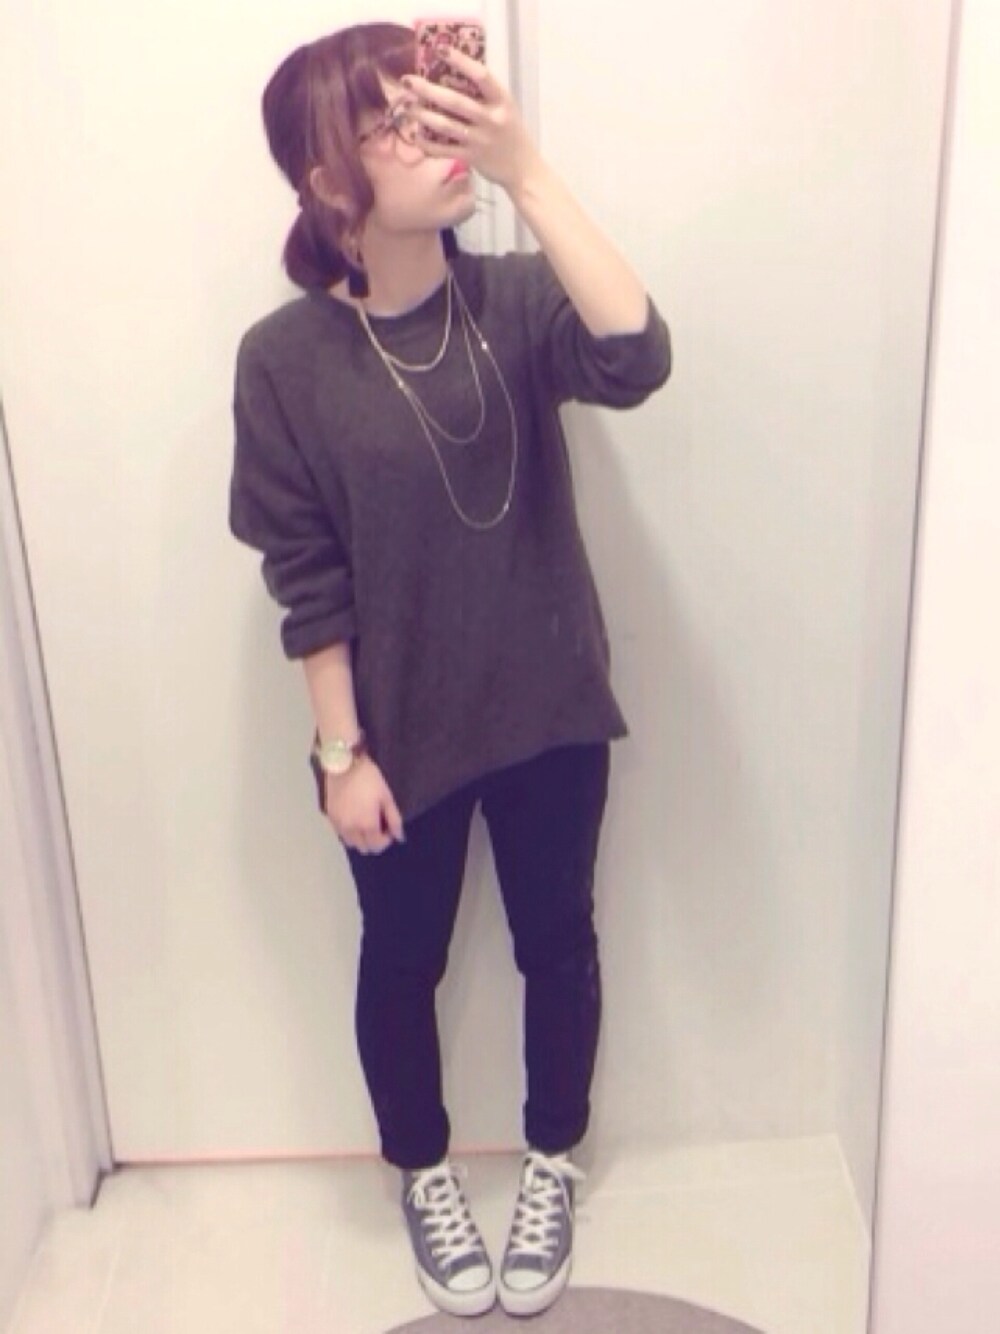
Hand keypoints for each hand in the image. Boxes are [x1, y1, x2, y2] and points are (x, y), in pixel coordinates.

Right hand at [323, 755, 404, 854]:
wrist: (344, 764)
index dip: (386, 839)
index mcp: (367, 825)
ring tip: (365, 824)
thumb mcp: (387, 797)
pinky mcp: (329, 818)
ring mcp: (338, 825)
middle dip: (374, 841)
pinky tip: (353, 819)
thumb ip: (394, 820)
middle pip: (364, 848)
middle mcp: (351, 830)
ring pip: (351, 843)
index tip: (389, 827)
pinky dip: (349, 833)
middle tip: (378, 826)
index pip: (378, 846)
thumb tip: (399, 837)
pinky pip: (340, 834)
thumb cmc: (369, 779)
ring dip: (360, 839)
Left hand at [401, 46, 542, 192]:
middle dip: (428, 90)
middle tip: (407, 81)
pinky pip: (444, 150)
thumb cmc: (510, 132)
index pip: (481, 75)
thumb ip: (483, 94)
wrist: (523, 169)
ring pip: (446, 125)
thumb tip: (448, 76)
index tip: (440, 49)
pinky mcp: (472, 157)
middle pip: (456, 101)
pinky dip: (428, 144)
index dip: (461, 61)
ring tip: (407, 107)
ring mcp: (480, 140)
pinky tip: (416, 137)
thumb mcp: (504, 107)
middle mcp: (491, 119)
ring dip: (423, 115)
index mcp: (501, 100)